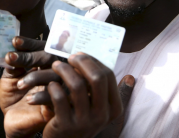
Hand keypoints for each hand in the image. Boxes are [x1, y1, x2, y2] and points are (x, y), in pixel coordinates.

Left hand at [0, 51, 126, 137]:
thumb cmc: (80, 120)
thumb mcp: (97, 108)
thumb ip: (103, 90)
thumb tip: (128, 74)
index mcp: (113, 108)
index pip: (108, 75)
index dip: (93, 61)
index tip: (80, 55)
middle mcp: (102, 115)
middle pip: (97, 78)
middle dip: (82, 62)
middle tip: (69, 56)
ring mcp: (85, 121)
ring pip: (77, 85)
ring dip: (64, 70)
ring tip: (56, 65)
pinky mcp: (66, 125)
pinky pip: (59, 97)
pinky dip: (53, 86)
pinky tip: (50, 84)